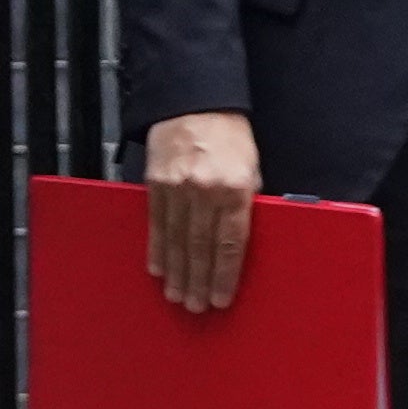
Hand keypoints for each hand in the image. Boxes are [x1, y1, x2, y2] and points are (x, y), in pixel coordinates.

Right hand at [143, 111, 261, 316]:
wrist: (196, 102)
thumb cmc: (229, 135)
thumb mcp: (251, 169)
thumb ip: (245, 204)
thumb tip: (237, 241)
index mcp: (235, 188)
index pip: (230, 243)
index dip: (224, 275)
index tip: (220, 298)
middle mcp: (205, 190)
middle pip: (201, 247)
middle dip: (199, 281)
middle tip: (196, 306)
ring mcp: (177, 187)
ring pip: (176, 240)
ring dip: (177, 272)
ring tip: (177, 294)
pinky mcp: (156, 183)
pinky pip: (157, 223)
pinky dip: (157, 248)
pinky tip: (158, 267)